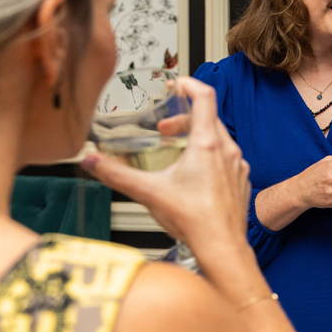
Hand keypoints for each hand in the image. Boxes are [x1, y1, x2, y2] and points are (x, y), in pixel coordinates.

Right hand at [82, 77, 251, 256]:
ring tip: (176, 153)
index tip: (175, 84)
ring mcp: (237, 166)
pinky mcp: (240, 180)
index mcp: (207, 145)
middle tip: (164, 130)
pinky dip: (209, 157)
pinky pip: (226, 158)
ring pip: (218, 138)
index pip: (205, 96)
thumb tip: (91, 161)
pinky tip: (193, 176)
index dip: (189, 84)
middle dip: (182, 119)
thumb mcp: (148, 192)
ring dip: (196, 138)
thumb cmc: (195, 221)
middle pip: (208, 118)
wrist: (222, 247)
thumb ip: (116, 174)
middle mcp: (227, 151)